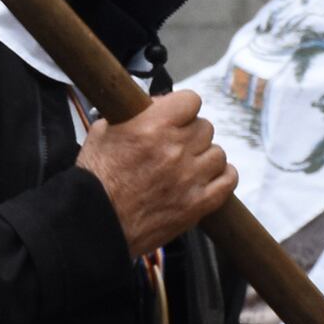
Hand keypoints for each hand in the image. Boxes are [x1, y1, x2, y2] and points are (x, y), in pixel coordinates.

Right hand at [77, 92, 234, 257]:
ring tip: (187, 166)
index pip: (191, 100)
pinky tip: (208, 178)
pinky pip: (228, 181)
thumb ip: (130, 116)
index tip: (175, 115)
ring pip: (218, 153)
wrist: (95, 223)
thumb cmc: (95, 181)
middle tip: (175, 145)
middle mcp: (176, 150)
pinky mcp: (198, 205)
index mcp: (153, 127)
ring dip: (205, 157)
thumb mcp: (102, 133)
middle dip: (190, 133)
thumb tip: (150, 107)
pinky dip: (222, 177)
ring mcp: (190, 178)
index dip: (182, 107)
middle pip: (204, 127)